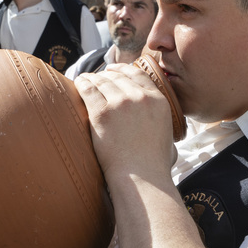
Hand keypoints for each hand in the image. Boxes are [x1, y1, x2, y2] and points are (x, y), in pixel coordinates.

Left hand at [74, 63, 173, 178]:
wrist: (141, 177)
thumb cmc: (154, 166)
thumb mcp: (169, 138)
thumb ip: (163, 127)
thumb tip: (163, 138)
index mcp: (158, 100)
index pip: (138, 75)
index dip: (123, 69)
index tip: (113, 70)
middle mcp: (140, 97)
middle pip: (118, 76)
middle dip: (106, 74)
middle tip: (97, 77)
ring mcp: (121, 103)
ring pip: (102, 81)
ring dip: (92, 78)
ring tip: (84, 79)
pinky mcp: (102, 113)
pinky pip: (88, 90)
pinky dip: (82, 83)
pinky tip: (78, 83)